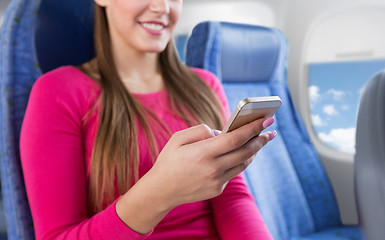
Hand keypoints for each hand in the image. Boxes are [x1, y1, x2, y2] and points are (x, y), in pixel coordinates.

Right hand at [149, 117, 275, 207]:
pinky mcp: (217, 189)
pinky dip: (238, 161)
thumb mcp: (178, 138)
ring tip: (259, 141)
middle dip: (260, 139)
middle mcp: (213, 168)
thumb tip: (221, 132)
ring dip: (253, 151)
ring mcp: (217, 181)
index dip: (254, 128)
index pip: (236, 138)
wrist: (161, 191)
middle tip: (270, 131)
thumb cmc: (168, 161)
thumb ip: (200, 131)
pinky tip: (239, 154)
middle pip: (246, 151)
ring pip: (243, 163)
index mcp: (203, 153)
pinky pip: (233, 172)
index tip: (267, 119)